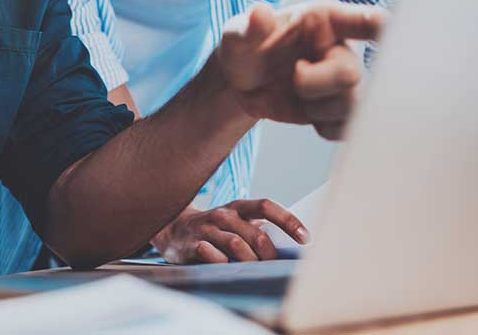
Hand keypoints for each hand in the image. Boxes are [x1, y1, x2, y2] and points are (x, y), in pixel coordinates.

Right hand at [152, 200, 308, 263]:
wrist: (171, 227)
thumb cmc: (214, 227)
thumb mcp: (235, 221)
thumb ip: (257, 229)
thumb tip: (290, 245)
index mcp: (238, 207)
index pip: (267, 206)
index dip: (288, 221)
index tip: (305, 238)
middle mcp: (223, 215)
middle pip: (255, 233)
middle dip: (269, 253)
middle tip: (274, 266)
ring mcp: (207, 229)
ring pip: (236, 245)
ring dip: (250, 261)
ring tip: (254, 270)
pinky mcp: (192, 244)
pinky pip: (211, 254)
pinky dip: (223, 263)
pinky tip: (226, 268)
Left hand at [217, 1, 384, 139]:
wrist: (241, 84)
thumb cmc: (245, 49)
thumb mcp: (237, 35)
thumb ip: (247, 27)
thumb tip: (259, 13)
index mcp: (323, 21)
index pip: (362, 20)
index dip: (380, 26)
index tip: (388, 29)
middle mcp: (339, 49)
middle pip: (351, 73)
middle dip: (316, 83)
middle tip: (294, 75)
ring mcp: (340, 81)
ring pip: (352, 104)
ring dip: (318, 108)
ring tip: (296, 95)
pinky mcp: (338, 109)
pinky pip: (346, 127)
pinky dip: (325, 127)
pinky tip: (307, 115)